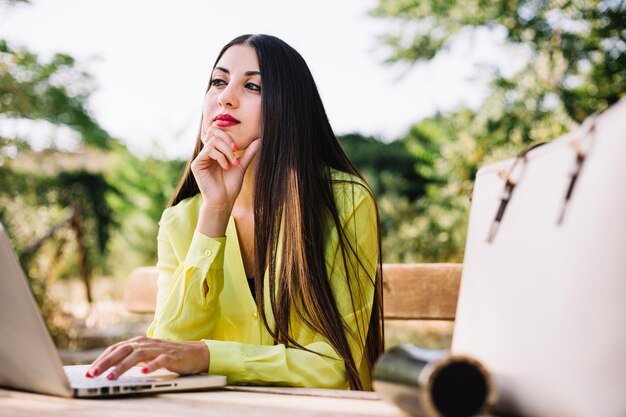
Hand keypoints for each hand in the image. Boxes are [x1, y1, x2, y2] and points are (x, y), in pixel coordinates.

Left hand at [85, 336, 209, 379]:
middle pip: (122, 350)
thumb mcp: (148, 355)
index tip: (90, 371)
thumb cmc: (170, 355)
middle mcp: (147, 343)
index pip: (116, 348)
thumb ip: (132, 357)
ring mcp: (159, 349)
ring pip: (137, 355)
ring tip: (110, 377)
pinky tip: (143, 372)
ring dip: (122, 366)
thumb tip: (110, 368)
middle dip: (105, 363)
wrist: (196, 353)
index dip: (102, 359)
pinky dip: (150, 366)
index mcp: (140, 342)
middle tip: (92, 374)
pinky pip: (159, 360)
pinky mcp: (171, 356)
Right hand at [191, 126, 259, 210]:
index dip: (228, 136)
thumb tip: (259, 139)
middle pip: (213, 132)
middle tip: (236, 150)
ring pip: (213, 142)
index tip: (238, 148)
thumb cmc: (231, 185)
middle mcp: (206, 153)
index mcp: (215, 152)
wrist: (224, 200)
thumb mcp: (241, 165)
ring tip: (234, 163)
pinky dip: (220, 157)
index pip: (218, 133)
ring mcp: (201, 158)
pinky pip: (209, 151)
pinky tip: (226, 167)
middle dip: (227, 139)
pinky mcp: (196, 164)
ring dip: (227, 151)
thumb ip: (248, 152)